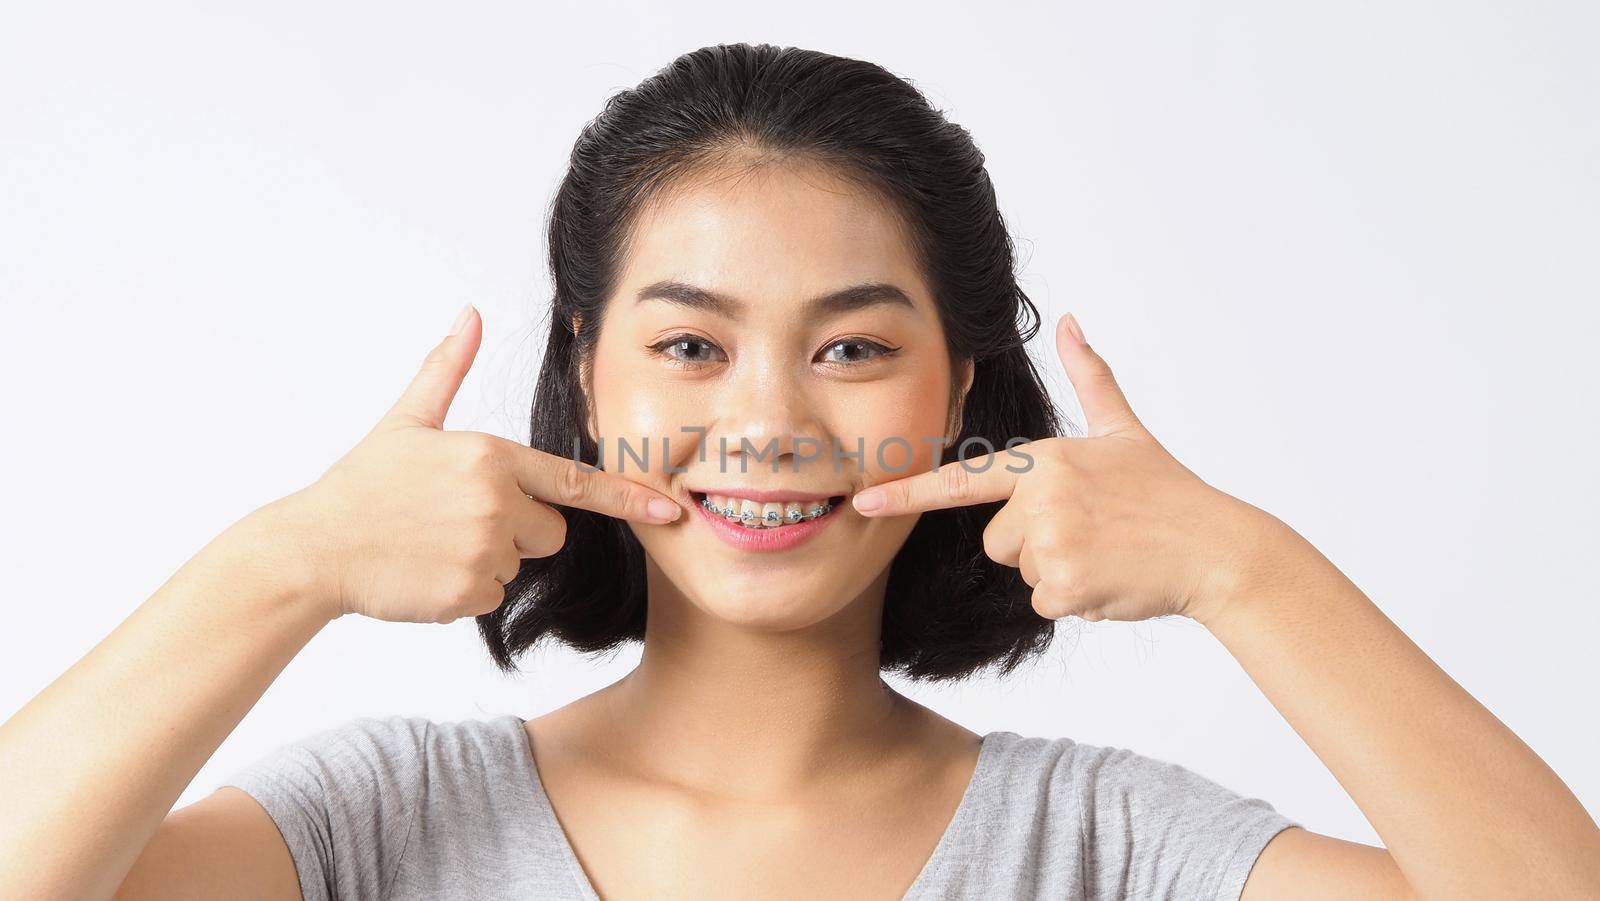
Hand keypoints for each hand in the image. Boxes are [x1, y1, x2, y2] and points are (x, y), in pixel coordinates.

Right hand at [265, 304, 682, 624]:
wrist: (315, 548)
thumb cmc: (362, 485)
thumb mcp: (407, 421)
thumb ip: (447, 369)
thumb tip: (469, 314)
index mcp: (490, 456)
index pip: (574, 480)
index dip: (625, 497)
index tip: (667, 510)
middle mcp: (496, 502)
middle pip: (551, 531)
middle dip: (519, 529)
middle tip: (457, 520)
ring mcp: (485, 551)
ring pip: (521, 564)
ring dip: (489, 559)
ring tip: (435, 542)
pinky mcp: (469, 593)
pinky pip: (494, 594)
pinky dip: (466, 590)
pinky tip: (427, 571)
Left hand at [849, 313, 1276, 625]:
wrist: (1215, 550)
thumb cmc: (1166, 492)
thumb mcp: (1123, 430)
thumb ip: (1088, 377)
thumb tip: (1070, 321)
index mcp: (1045, 460)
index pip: (962, 480)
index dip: (907, 493)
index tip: (863, 502)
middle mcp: (1041, 499)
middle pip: (996, 542)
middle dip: (1033, 545)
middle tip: (1089, 532)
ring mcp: (1051, 544)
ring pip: (1020, 572)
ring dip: (1056, 572)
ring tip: (1104, 552)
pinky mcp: (1065, 587)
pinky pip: (1042, 602)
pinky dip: (1074, 599)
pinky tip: (1109, 578)